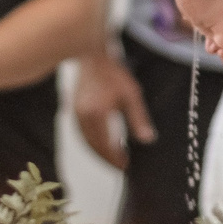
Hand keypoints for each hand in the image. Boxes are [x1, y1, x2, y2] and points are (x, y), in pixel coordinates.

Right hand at [73, 51, 153, 169]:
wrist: (94, 57)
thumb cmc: (114, 73)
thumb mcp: (131, 95)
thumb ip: (138, 119)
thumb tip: (148, 139)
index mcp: (97, 115)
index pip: (106, 146)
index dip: (116, 159)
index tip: (126, 166)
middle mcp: (83, 118)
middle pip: (94, 148)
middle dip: (107, 159)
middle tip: (121, 166)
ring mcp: (76, 115)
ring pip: (87, 142)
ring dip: (99, 153)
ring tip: (114, 158)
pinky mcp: (74, 111)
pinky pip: (82, 134)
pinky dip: (93, 142)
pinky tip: (103, 143)